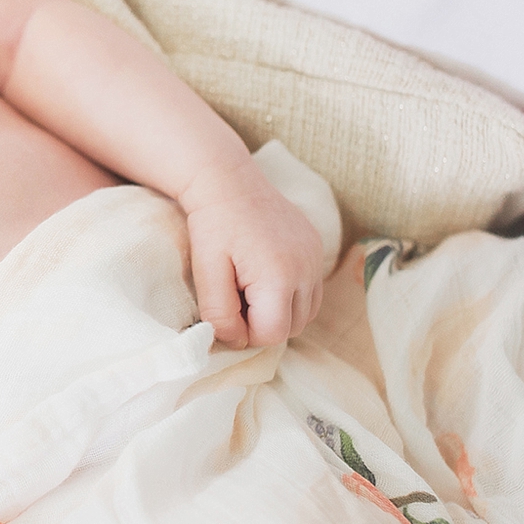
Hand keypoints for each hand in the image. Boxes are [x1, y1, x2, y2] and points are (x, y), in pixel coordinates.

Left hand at [181, 156, 325, 347]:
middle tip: (235, 298)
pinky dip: (290, 294)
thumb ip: (220, 315)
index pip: (272, 335)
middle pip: (293, 327)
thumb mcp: (207, 273)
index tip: (226, 310)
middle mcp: (307, 269)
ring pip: (306, 312)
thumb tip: (237, 342)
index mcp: (280, 277)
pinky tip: (264, 276)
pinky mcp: (317, 248)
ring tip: (249, 288)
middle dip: (263, 323)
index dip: (245, 333)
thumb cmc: (212, 226)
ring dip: (279, 311)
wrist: (227, 181)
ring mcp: (316, 257)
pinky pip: (310, 290)